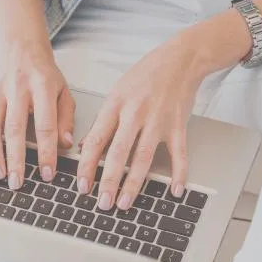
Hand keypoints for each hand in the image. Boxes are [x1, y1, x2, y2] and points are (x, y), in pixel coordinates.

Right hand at [0, 37, 75, 189]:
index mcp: (42, 87)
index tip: (47, 173)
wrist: (21, 46)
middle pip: (15, 128)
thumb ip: (66, 118)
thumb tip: (66, 144)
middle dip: (15, 158)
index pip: (45, 124)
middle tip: (17, 182)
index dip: (46, 151)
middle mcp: (18, 88)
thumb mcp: (63, 90)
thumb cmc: (44, 72)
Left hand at [76, 29, 211, 210]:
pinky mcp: (178, 125)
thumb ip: (104, 119)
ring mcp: (158, 120)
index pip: (97, 139)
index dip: (87, 164)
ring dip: (134, 183)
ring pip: (143, 157)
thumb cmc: (147, 74)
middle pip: (118, 152)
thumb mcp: (117, 91)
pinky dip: (178, 173)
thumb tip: (88, 145)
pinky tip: (174, 191)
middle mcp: (135, 113)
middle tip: (101, 203)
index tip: (81, 184)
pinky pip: (178, 154)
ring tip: (124, 203)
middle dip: (108, 181)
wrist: (180, 59)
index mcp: (116, 104)